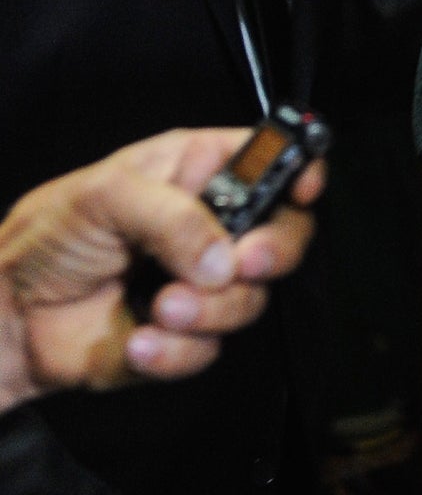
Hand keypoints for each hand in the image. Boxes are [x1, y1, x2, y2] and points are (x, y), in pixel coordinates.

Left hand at [0, 129, 323, 411]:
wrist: (7, 316)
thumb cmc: (49, 236)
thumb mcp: (105, 197)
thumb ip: (173, 217)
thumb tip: (226, 260)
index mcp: (202, 173)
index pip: (276, 161)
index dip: (301, 171)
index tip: (303, 191)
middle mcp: (215, 226)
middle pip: (287, 233)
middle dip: (272, 251)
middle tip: (242, 263)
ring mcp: (204, 283)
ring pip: (251, 299)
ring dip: (210, 309)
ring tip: (161, 307)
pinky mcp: (184, 337)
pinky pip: (209, 349)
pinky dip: (175, 351)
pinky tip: (137, 339)